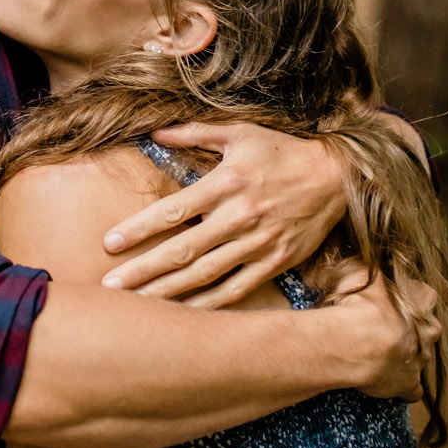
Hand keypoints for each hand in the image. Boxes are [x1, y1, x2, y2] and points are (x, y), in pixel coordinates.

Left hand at [100, 123, 346, 307]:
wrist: (338, 177)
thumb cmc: (282, 152)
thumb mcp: (241, 133)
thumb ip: (195, 131)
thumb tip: (156, 132)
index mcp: (226, 183)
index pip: (173, 210)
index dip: (139, 229)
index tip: (109, 243)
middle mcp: (240, 216)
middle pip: (183, 250)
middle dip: (144, 270)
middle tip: (110, 287)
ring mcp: (258, 243)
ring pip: (205, 275)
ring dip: (169, 292)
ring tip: (137, 306)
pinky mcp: (275, 263)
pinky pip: (236, 290)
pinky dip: (208, 305)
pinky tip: (183, 316)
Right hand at [325, 270, 439, 401]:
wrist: (358, 343)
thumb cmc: (360, 305)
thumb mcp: (360, 274)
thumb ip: (367, 269)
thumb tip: (362, 261)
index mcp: (420, 303)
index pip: (427, 294)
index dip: (413, 296)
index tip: (396, 298)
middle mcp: (428, 332)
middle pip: (430, 329)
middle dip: (415, 330)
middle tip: (388, 329)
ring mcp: (421, 361)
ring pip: (422, 359)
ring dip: (406, 357)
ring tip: (381, 357)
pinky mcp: (409, 384)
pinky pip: (412, 390)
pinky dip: (402, 388)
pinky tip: (388, 384)